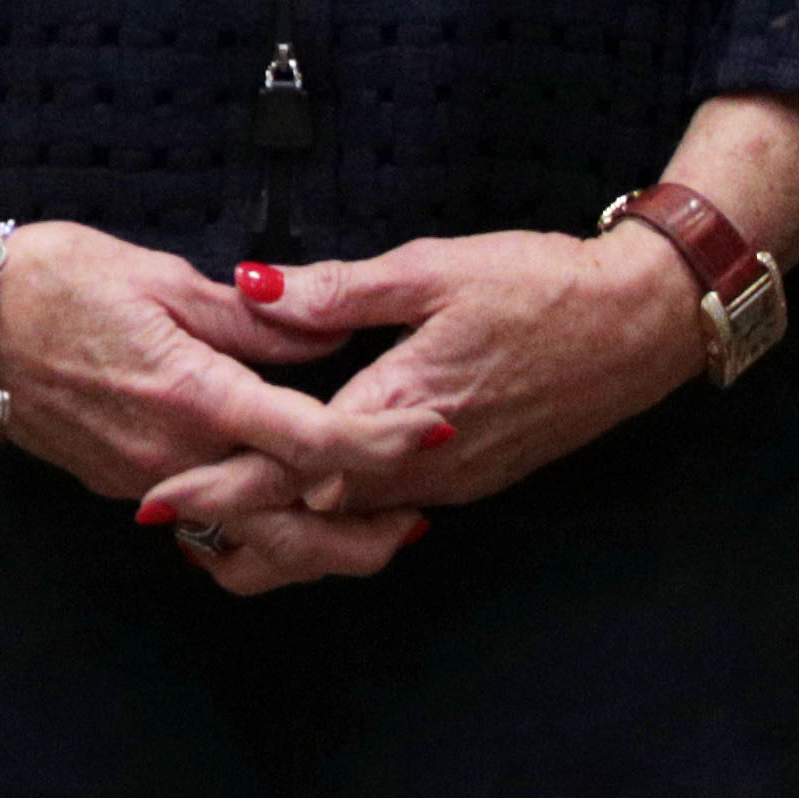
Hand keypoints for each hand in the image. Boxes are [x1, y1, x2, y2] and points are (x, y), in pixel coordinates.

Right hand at [0, 215, 440, 598]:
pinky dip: (248, 524)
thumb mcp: (160, 274)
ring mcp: (140, 479)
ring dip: (308, 543)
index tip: (435, 432)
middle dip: (362, 538)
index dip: (383, 442)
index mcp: (193, 395)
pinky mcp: (115, 482)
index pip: (313, 441)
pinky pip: (197, 520)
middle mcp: (172, 454)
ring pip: (242, 537)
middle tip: (417, 523)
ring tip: (360, 525)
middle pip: (288, 529)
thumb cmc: (52, 276)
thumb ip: (249, 316)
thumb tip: (324, 332)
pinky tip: (272, 499)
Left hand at [161, 228, 695, 541]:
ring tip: (213, 519)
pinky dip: (338, 518)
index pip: (296, 464)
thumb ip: (338, 290)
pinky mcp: (475, 479)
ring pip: (354, 527)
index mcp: (403, 406)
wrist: (638, 323)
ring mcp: (456, 480)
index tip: (161, 500)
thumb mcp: (432, 269)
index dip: (225, 485)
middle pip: (317, 514)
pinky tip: (301, 501)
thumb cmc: (537, 285)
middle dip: (240, 520)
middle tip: (165, 517)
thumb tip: (254, 289)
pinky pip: (392, 514)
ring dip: (287, 528)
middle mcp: (428, 463)